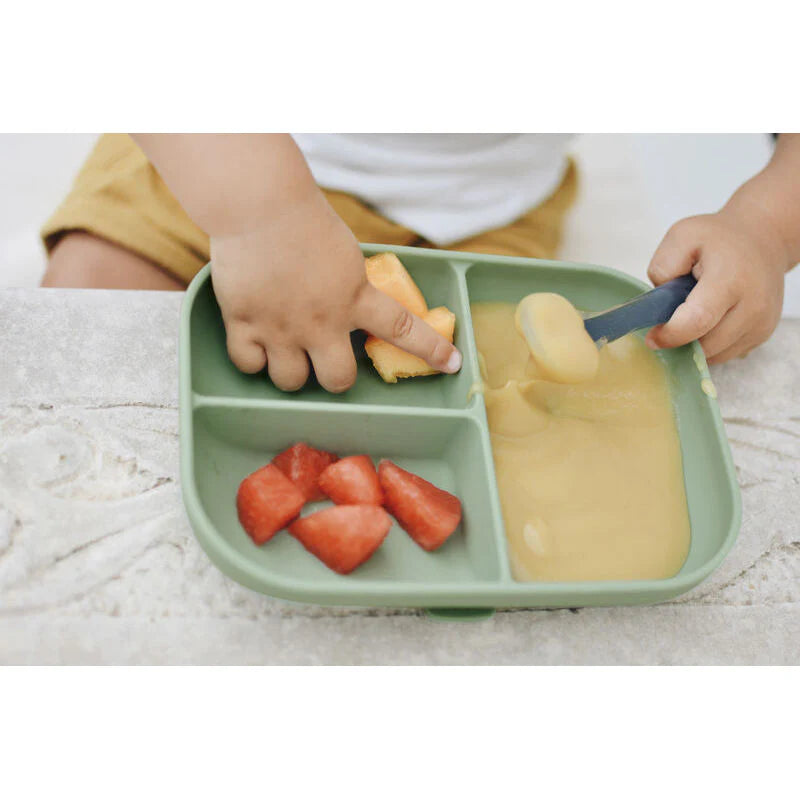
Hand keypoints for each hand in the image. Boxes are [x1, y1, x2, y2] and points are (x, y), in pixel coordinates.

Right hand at [210, 189, 461, 391]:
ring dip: (294, 371)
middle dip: (336, 377)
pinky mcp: (244, 323)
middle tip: (326, 358)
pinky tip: (256, 344)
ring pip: (292, 382)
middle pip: (338, 381)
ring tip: (286, 349)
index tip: (451, 364)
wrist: (259, 204)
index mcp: (355, 297)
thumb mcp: (346, 255)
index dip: (430, 350)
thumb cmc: (303, 219)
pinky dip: (254, 360)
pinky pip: (249, 366)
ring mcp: (281, 327)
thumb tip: (352, 305)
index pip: (403, 329)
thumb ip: (351, 287)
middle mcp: (321, 321)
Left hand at [645, 210, 785, 363]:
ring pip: (714, 354)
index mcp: (731, 279)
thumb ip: (664, 267)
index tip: (652, 337)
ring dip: (694, 343)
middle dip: (680, 340)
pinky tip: (708, 320)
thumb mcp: (682, 235)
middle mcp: (752, 305)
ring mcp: (761, 324)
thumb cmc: (719, 238)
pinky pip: (726, 353)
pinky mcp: (762, 335)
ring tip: (692, 315)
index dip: (670, 335)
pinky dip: (710, 344)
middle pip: (705, 344)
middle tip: (669, 320)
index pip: (697, 320)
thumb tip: (658, 303)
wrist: (763, 239)